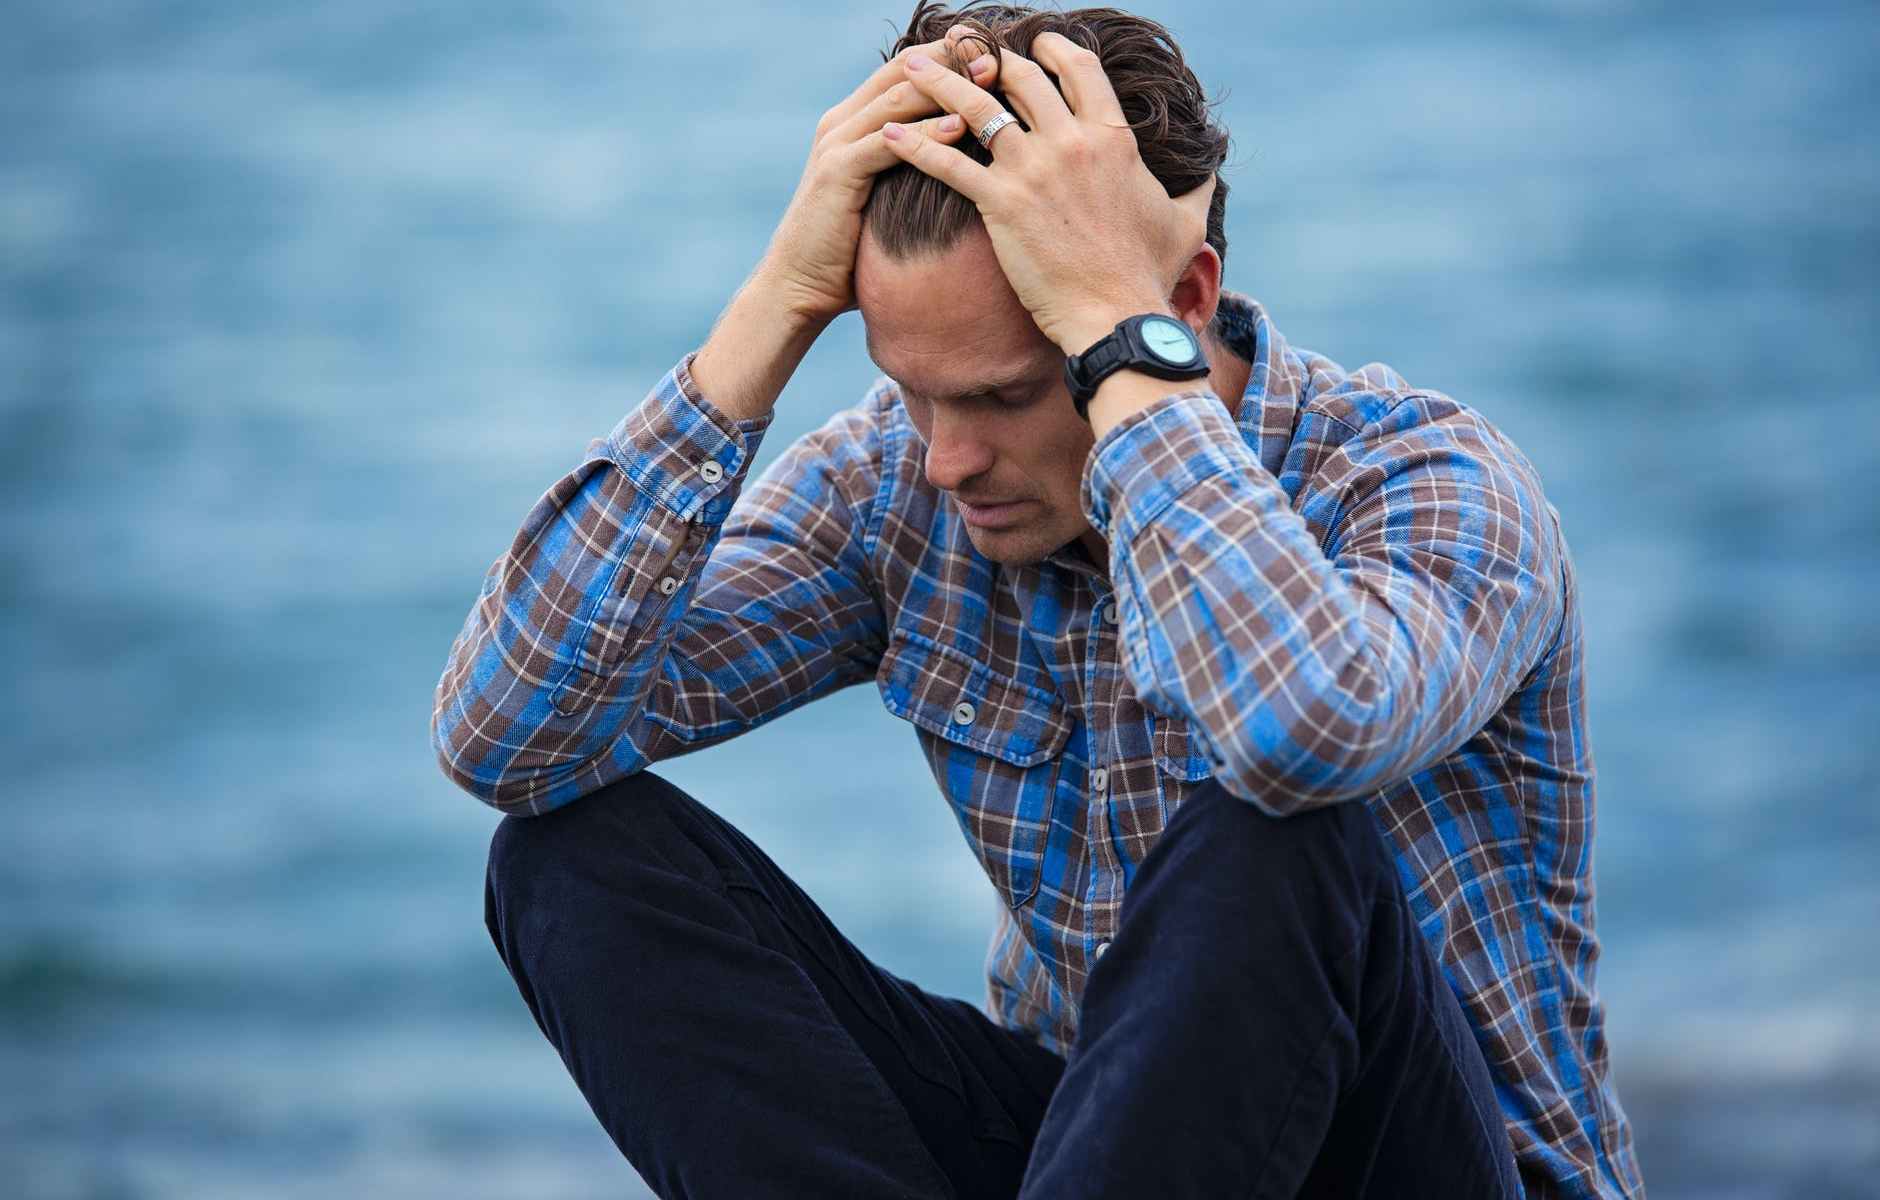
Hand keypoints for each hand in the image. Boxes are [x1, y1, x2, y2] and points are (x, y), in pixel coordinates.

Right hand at [756, 37, 997, 326]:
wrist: (799, 286)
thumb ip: (911, 170)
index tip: (994, 53)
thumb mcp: (885, 198)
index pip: (906, 69)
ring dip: (947, 87)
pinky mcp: (837, 172)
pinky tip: (960, 126)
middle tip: (998, 54)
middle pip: (903, 70)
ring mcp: (836, 143)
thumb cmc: (849, 251)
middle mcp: (842, 122)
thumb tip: (962, 165)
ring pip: (898, 97)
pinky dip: (926, 132)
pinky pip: (888, 142)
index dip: (949, 56)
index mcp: (854, 121)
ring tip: (990, 81)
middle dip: (952, 59)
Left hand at [881, 32, 1214, 352]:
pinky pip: (947, 163)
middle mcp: (1071, 142)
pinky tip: (887, 134)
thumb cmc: (1149, 275)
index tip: (1031, 45)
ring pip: (976, 107)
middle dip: (987, 58)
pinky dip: (913, 145)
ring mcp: (1034, 170)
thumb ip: (1197, 187)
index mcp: (1113, 138)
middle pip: (1021, 77)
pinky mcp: (1000, 203)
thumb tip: (1212, 168)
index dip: (1050, 49)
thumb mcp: (1185, 222)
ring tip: (908, 68)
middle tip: (961, 52)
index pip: (1078, 69)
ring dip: (937, 81)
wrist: (1117, 317)